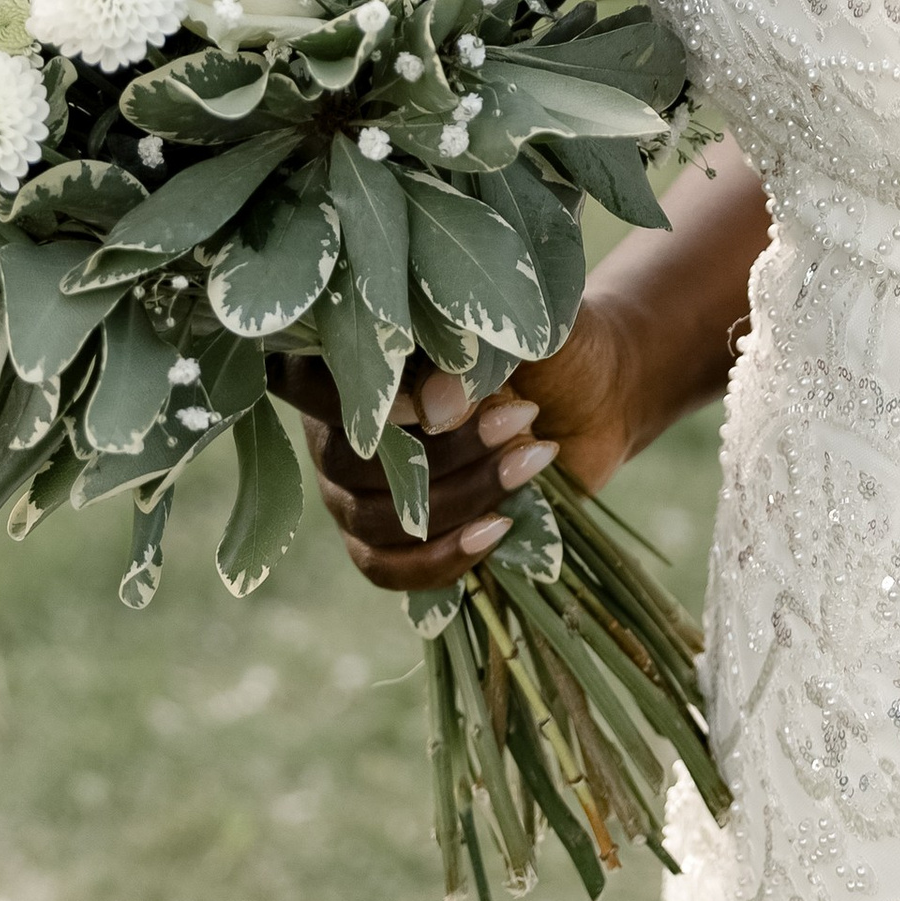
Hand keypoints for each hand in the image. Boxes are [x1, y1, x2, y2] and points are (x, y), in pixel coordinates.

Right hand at [285, 299, 640, 597]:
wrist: (596, 396)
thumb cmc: (546, 345)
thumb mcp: (521, 332)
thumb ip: (475, 354)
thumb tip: (437, 408)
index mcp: (352, 357)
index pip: (303, 380)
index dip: (361, 401)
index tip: (435, 403)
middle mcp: (340, 425)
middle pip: (345, 461)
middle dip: (438, 453)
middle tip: (517, 421)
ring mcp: (357, 489)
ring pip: (372, 520)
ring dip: (456, 501)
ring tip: (530, 463)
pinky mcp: (393, 538)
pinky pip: (387, 568)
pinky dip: (443, 558)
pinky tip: (501, 527)